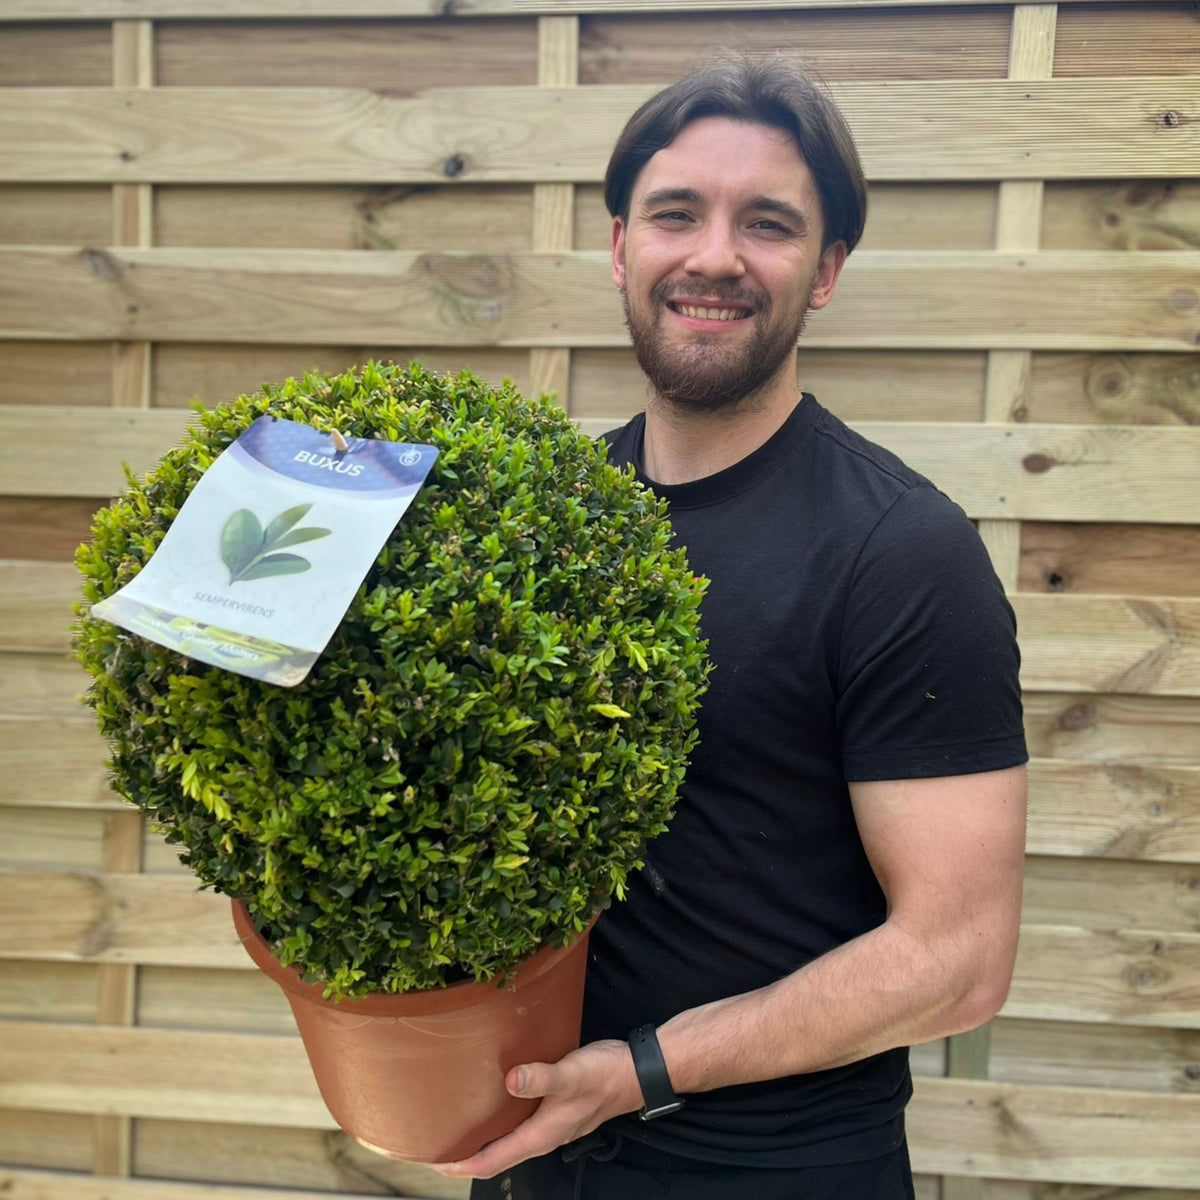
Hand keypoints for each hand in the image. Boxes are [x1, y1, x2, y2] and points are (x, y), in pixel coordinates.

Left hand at [429, 1038, 641, 1179]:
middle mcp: (541, 1137)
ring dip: (481, 1139)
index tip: (432, 1162)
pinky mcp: (554, 1109)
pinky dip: (499, 1120)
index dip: (460, 1165)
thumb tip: (510, 1079)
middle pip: (495, 1156)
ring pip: (507, 1140)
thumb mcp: (570, 1075)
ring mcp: (549, 1125)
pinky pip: (518, 1123)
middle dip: (464, 1155)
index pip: (491, 1161)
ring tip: (455, 1126)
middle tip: (434, 1144)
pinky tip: (492, 1101)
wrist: (633, 1072)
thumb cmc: (602, 1076)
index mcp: (540, 1136)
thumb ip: (540, 1078)